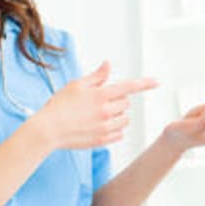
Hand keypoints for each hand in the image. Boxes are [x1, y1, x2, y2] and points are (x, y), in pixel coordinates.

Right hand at [33, 61, 156, 148]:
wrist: (47, 130)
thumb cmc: (59, 106)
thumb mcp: (76, 85)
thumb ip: (96, 76)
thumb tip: (108, 65)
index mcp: (101, 95)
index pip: (128, 87)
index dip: (144, 83)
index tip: (156, 82)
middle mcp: (106, 112)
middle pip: (126, 103)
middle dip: (117, 101)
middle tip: (99, 101)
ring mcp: (105, 128)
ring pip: (125, 120)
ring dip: (118, 116)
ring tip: (100, 115)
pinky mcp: (102, 141)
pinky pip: (119, 134)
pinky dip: (114, 130)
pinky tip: (100, 126)